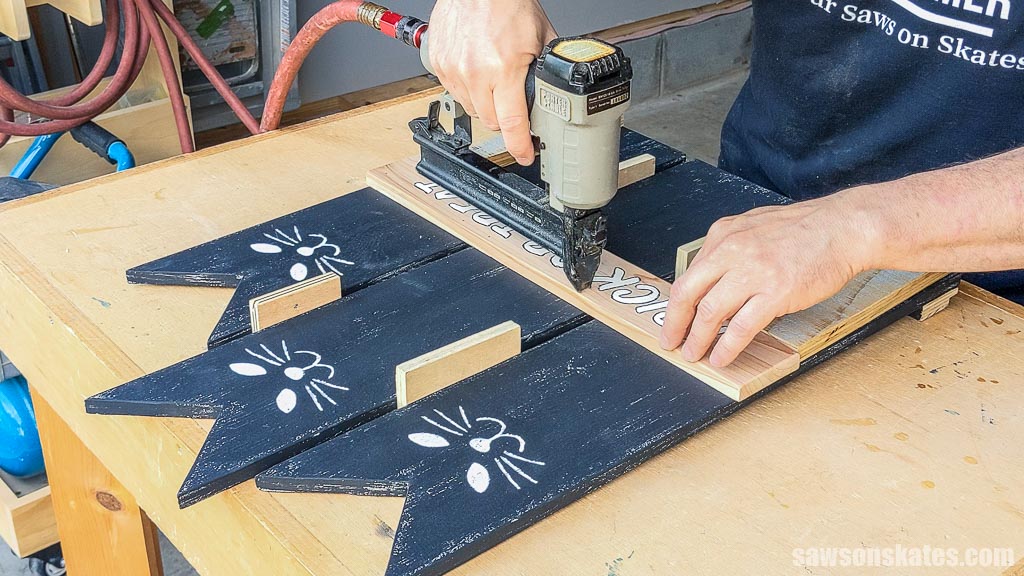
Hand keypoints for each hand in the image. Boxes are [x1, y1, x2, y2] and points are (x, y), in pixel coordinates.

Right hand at [428, 0, 555, 164]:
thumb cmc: (506, 2)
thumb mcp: (540, 37)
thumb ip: (547, 70)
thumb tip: (558, 93)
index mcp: (503, 68)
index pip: (512, 123)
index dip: (520, 146)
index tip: (525, 155)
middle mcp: (474, 72)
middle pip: (491, 122)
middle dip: (506, 119)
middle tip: (513, 104)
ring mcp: (453, 69)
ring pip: (471, 109)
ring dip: (485, 104)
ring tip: (494, 79)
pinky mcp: (439, 64)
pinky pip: (454, 92)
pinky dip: (467, 88)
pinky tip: (477, 70)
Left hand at [659, 192, 877, 366]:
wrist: (843, 228)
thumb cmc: (805, 230)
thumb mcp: (753, 227)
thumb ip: (729, 249)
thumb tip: (711, 278)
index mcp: (723, 235)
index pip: (689, 274)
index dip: (676, 303)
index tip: (672, 319)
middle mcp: (732, 251)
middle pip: (689, 293)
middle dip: (675, 323)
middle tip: (670, 342)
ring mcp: (753, 272)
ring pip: (711, 312)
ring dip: (698, 338)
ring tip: (694, 354)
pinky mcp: (775, 292)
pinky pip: (742, 326)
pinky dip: (727, 346)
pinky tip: (721, 357)